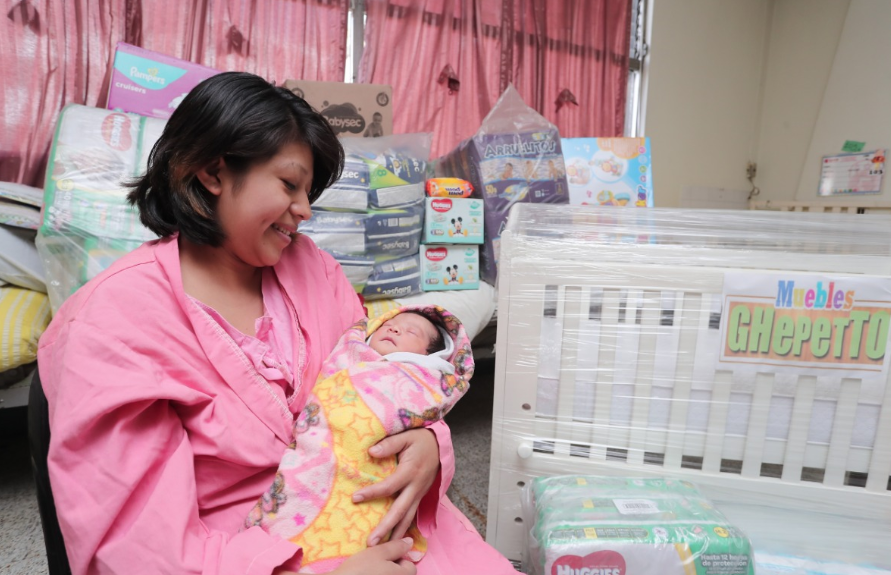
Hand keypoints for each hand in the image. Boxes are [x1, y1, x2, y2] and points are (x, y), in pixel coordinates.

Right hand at [332, 538, 416, 574]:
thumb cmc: (360, 569)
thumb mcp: (378, 552)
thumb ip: (396, 547)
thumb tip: (410, 542)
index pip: (410, 566)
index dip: (398, 559)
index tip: (383, 558)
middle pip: (401, 574)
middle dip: (392, 569)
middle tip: (374, 565)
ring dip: (383, 574)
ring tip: (368, 572)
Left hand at [352, 428, 439, 545]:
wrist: (440, 445)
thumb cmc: (421, 439)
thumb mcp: (406, 436)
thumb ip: (389, 444)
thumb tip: (370, 452)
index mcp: (410, 471)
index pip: (389, 486)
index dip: (372, 493)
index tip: (355, 498)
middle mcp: (416, 486)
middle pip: (400, 511)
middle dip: (386, 528)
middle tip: (371, 542)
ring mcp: (419, 493)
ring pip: (408, 517)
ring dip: (396, 534)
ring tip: (382, 547)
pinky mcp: (420, 496)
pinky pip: (411, 514)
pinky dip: (404, 527)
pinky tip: (395, 538)